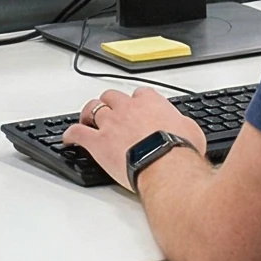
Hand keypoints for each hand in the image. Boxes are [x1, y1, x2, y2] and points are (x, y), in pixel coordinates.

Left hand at [61, 86, 205, 191]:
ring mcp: (110, 124)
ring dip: (88, 112)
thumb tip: (185, 128)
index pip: (140, 94)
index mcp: (151, 102)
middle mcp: (127, 108)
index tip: (136, 107)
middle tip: (109, 110)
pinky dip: (71, 134)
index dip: (136, 101)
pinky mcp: (97, 142)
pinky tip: (68, 138)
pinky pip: (78, 133)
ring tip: (86, 118)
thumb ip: (183, 124)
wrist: (165, 166)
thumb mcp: (192, 131)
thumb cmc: (179, 150)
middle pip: (112, 96)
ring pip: (93, 109)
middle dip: (110, 103)